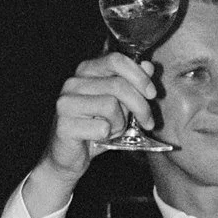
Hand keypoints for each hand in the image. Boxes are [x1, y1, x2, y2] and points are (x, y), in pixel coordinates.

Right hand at [24, 53, 156, 215]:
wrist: (68, 158)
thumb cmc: (95, 128)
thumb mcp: (119, 104)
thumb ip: (132, 84)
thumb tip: (148, 65)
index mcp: (86, 71)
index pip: (116, 60)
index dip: (139, 76)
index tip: (152, 94)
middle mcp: (73, 83)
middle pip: (118, 85)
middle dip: (141, 106)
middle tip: (148, 122)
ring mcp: (66, 103)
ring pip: (111, 105)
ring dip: (121, 123)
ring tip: (113, 130)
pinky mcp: (64, 125)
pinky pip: (101, 128)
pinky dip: (107, 136)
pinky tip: (99, 139)